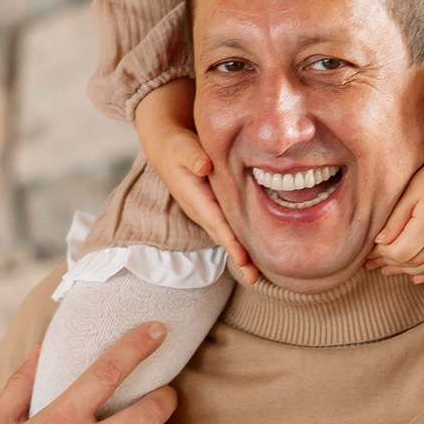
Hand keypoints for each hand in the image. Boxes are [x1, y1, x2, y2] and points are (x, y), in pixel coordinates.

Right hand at [135, 79, 256, 284]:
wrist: (166, 146)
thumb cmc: (176, 145)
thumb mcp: (182, 146)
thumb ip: (194, 155)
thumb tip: (206, 166)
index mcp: (196, 197)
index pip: (217, 222)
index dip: (230, 240)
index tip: (243, 257)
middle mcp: (201, 209)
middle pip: (224, 236)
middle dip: (238, 257)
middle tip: (255, 278)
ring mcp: (207, 211)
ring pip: (227, 235)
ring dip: (241, 254)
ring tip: (257, 275)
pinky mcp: (215, 207)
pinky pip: (230, 226)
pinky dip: (242, 239)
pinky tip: (257, 252)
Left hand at [370, 137, 423, 281]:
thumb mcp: (411, 192)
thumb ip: (395, 219)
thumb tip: (378, 242)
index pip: (398, 252)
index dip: (380, 254)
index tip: (368, 251)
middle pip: (411, 263)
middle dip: (388, 263)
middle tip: (372, 263)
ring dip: (406, 272)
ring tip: (388, 270)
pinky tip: (417, 278)